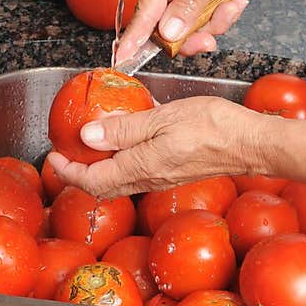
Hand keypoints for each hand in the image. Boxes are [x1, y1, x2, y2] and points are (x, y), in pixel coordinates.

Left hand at [47, 96, 271, 198]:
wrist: (251, 145)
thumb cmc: (214, 128)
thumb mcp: (163, 119)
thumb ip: (124, 129)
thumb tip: (88, 136)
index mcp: (141, 167)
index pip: (93, 180)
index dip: (68, 172)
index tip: (54, 156)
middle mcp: (149, 179)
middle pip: (103, 186)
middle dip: (78, 174)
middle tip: (65, 154)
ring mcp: (162, 179)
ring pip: (119, 182)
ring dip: (98, 169)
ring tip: (89, 147)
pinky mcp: (173, 173)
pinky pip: (137, 174)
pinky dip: (120, 163)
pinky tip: (123, 143)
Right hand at [114, 0, 270, 63]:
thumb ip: (190, 4)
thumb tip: (168, 32)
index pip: (145, 10)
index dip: (135, 37)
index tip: (122, 58)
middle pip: (168, 22)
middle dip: (195, 31)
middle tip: (213, 36)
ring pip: (188, 20)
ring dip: (213, 20)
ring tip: (234, 4)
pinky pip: (200, 10)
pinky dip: (218, 11)